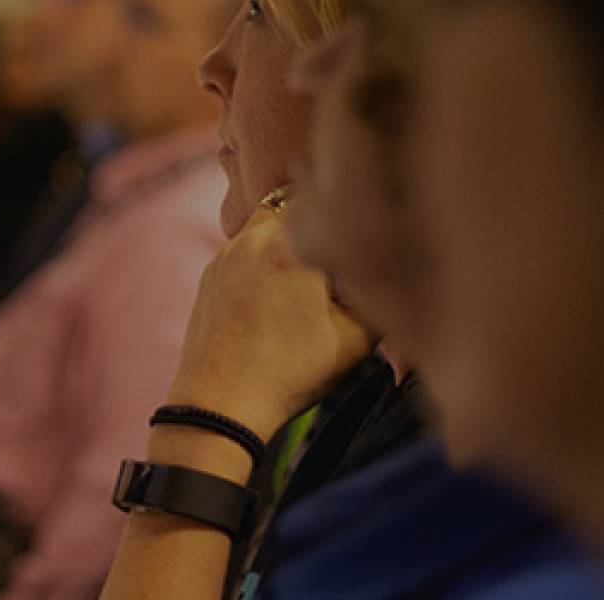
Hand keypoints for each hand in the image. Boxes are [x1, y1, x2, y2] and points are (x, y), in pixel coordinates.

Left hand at [166, 202, 376, 439]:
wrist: (221, 405)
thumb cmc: (291, 372)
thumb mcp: (357, 338)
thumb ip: (380, 294)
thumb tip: (394, 268)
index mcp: (290, 243)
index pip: (327, 199)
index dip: (347, 215)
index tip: (360, 237)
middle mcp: (252, 238)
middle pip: (294, 206)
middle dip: (316, 224)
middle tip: (335, 260)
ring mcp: (225, 255)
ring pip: (265, 226)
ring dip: (287, 241)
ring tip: (305, 282)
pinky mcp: (209, 276)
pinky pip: (243, 251)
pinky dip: (262, 262)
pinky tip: (274, 300)